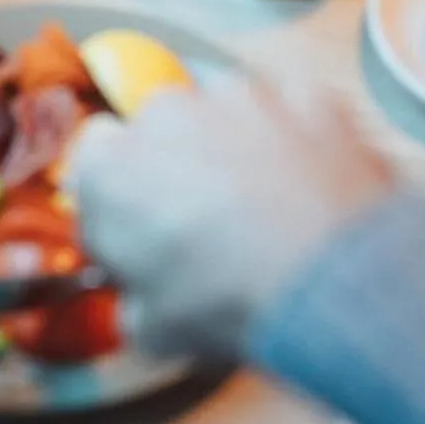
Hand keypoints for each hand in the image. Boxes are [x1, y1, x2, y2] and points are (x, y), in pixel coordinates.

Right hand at [71, 80, 392, 358]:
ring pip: (225, 113)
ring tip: (266, 209)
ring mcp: (240, 92)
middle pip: (160, 131)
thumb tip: (145, 299)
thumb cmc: (229, 302)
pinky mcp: (304, 92)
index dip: (117, 201)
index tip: (138, 237)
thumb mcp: (153, 331)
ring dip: (236, 147)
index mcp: (110, 166)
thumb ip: (134, 298)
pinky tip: (311, 185)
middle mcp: (167, 111)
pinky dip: (297, 138)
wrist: (329, 276)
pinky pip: (290, 111)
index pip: (94, 161)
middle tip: (206, 227)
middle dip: (176, 167)